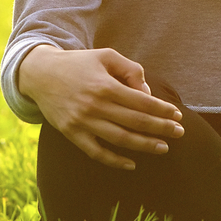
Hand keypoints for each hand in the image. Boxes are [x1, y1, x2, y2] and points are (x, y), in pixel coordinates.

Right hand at [17, 45, 183, 169]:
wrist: (41, 74)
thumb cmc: (79, 63)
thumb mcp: (106, 56)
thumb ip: (130, 70)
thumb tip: (146, 93)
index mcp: (106, 85)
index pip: (141, 102)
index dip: (162, 110)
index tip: (177, 115)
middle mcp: (95, 106)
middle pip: (135, 122)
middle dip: (161, 128)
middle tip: (180, 133)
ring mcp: (82, 122)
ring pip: (119, 139)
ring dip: (144, 145)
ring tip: (163, 148)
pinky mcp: (72, 134)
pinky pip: (96, 152)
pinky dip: (114, 161)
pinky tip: (131, 164)